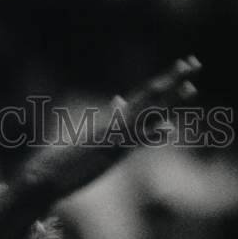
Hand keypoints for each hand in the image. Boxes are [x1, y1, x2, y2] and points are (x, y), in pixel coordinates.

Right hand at [20, 56, 201, 196]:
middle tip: (192, 63)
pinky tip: (169, 129)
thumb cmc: (59, 161)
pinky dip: (151, 135)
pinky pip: (134, 142)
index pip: (140, 99)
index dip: (161, 86)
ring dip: (170, 100)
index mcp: (109, 121)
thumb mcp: (85, 139)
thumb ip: (104, 121)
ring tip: (192, 85)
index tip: (178, 72)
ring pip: (146, 114)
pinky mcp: (108, 154)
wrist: (45, 175)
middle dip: (172, 80)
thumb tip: (118, 102)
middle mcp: (113, 124)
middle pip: (148, 97)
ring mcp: (112, 137)